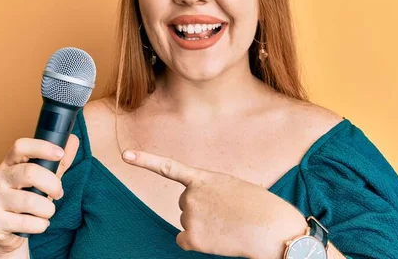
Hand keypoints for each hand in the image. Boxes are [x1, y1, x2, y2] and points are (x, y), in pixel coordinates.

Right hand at [0, 134, 79, 254]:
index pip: (20, 146)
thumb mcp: (43, 179)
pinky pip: (25, 223)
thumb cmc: (28, 199)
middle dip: (52, 184)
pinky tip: (39, 224)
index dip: (42, 147)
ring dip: (47, 209)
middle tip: (58, 193)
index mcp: (10, 163)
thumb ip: (59, 162)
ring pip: (29, 201)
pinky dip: (40, 225)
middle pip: (29, 172)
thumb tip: (73, 140)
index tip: (59, 153)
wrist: (6, 232)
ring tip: (47, 212)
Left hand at [122, 149, 303, 258]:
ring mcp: (189, 217)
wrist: (273, 229)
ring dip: (204, 225)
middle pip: (186, 204)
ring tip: (228, 224)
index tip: (125, 155)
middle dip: (202, 209)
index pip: (167, 167)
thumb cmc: (259, 207)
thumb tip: (192, 215)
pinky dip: (195, 241)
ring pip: (187, 222)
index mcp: (203, 178)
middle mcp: (190, 196)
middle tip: (227, 212)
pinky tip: (216, 239)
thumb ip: (209, 192)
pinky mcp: (191, 238)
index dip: (145, 160)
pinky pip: (183, 240)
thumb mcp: (232, 187)